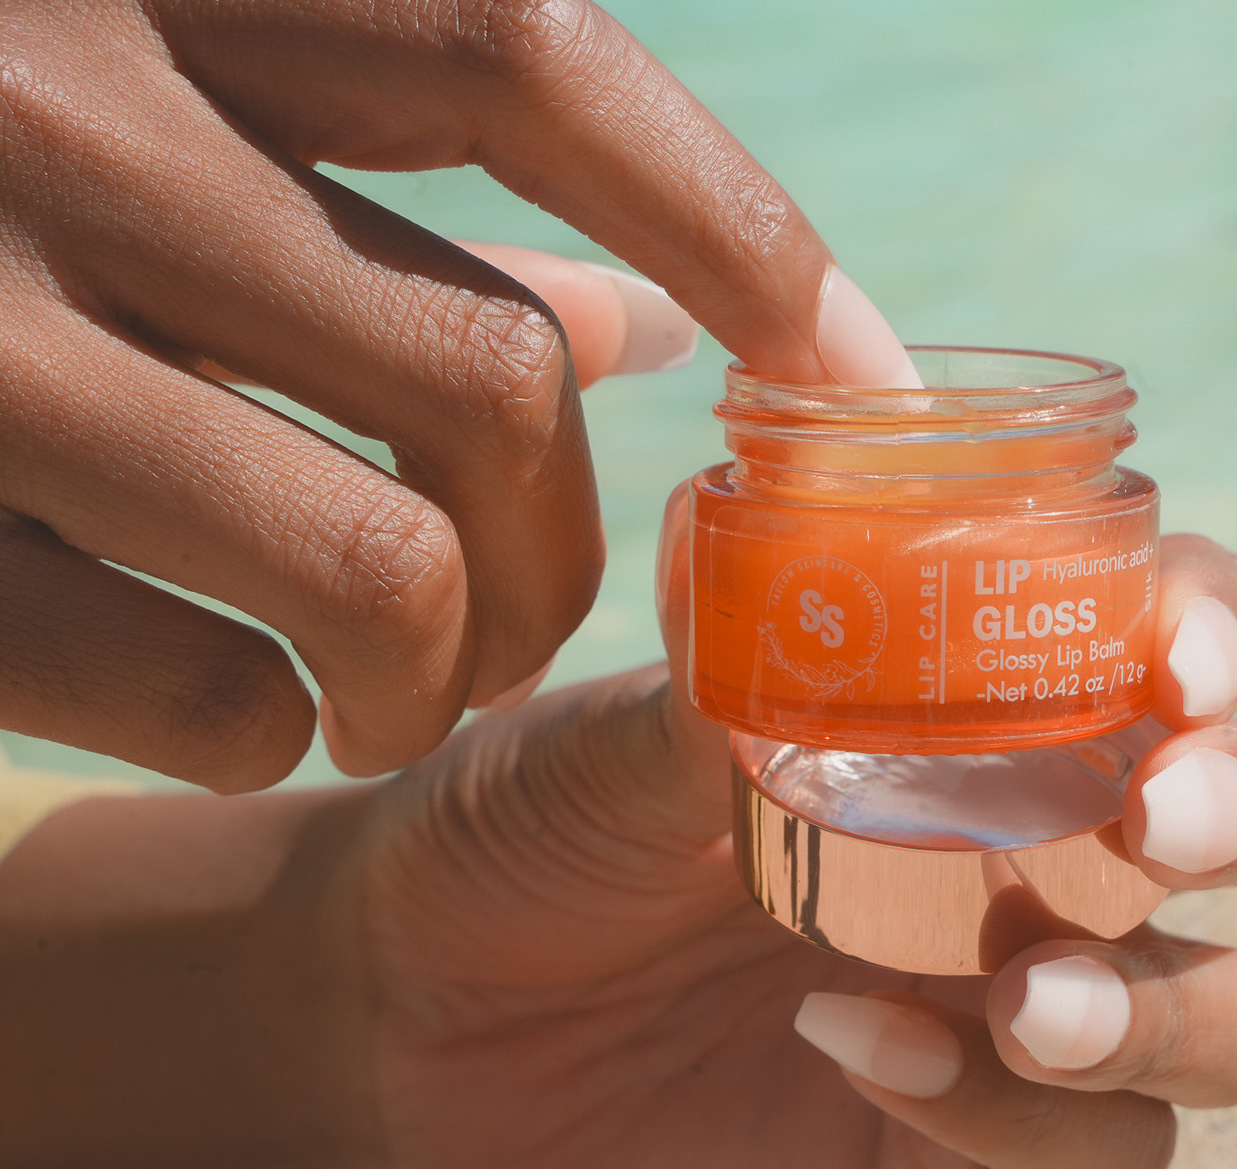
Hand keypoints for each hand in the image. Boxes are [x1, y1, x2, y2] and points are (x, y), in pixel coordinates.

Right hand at [0, 0, 915, 790]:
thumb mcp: (155, 70)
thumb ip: (382, 159)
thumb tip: (646, 322)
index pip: (524, 62)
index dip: (733, 220)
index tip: (854, 370)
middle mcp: (42, 110)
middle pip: (483, 376)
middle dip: (569, 541)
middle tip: (551, 607)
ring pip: (376, 564)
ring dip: (442, 668)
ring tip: (416, 685)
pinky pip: (193, 694)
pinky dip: (267, 732)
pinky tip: (252, 714)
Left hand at [341, 526, 1236, 1168]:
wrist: (422, 1006)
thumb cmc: (535, 816)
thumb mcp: (620, 724)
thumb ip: (742, 654)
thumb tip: (825, 500)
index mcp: (996, 703)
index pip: (1184, 637)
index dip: (1224, 630)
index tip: (1179, 659)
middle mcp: (1053, 843)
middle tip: (1161, 825)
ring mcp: (1034, 1000)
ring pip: (1236, 1013)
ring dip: (1166, 1008)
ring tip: (1021, 1002)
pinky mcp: (984, 1150)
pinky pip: (1096, 1153)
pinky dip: (1015, 1117)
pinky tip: (854, 1051)